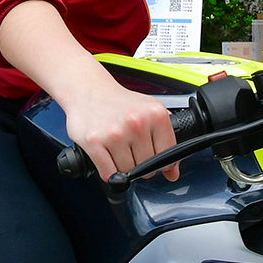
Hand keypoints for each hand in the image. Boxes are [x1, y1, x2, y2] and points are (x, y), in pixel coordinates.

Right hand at [61, 69, 180, 182]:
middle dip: (139, 164)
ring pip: (127, 172)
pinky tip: (107, 158)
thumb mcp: (149, 113)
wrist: (88, 89)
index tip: (151, 155)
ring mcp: (115, 133)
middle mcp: (137, 122)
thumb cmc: (120, 103)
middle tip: (129, 149)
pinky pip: (108, 174)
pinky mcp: (94, 142)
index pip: (167, 157)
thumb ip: (165, 141)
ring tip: (117, 149)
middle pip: (147, 167)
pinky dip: (109, 173)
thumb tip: (173, 173)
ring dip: (122, 167)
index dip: (160, 162)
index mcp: (156, 114)